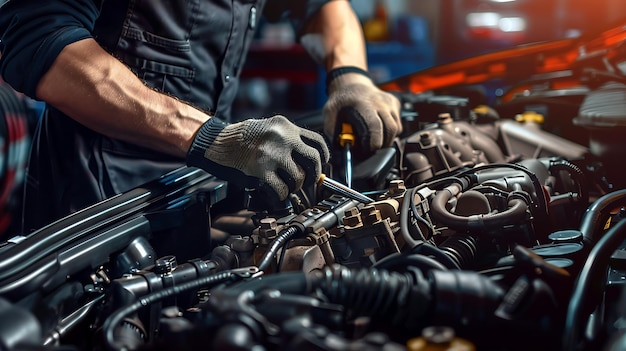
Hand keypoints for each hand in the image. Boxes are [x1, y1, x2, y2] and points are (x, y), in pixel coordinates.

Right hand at [187, 115, 329, 200]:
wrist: (218, 142)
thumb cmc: (242, 137)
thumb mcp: (269, 128)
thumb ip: (288, 139)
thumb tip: (307, 160)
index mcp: (286, 126)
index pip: (317, 141)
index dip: (323, 156)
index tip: (322, 164)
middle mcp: (282, 138)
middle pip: (313, 160)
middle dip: (314, 175)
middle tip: (310, 181)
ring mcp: (272, 155)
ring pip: (298, 178)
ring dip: (295, 186)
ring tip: (289, 186)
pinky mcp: (261, 171)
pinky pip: (281, 189)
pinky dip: (282, 196)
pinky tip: (277, 194)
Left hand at [323, 71, 401, 153]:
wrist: (351, 83)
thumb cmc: (340, 102)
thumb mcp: (330, 115)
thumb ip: (334, 134)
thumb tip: (340, 154)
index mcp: (363, 104)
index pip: (375, 127)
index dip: (372, 144)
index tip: (366, 151)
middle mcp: (380, 102)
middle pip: (390, 130)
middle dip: (382, 144)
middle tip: (371, 149)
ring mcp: (390, 102)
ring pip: (396, 128)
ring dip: (386, 138)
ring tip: (373, 139)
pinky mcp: (395, 103)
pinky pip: (398, 123)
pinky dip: (390, 131)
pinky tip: (379, 128)